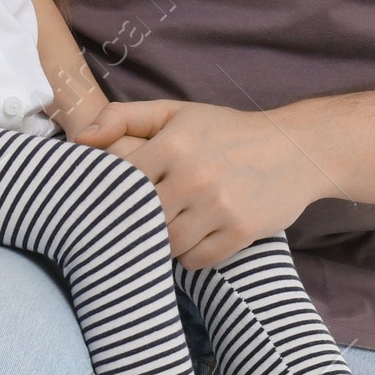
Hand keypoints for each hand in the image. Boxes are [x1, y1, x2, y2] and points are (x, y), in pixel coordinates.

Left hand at [76, 99, 326, 267]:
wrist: (296, 149)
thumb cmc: (227, 131)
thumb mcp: (176, 114)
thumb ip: (124, 119)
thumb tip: (79, 140)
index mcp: (173, 144)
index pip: (120, 183)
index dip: (113, 194)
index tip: (115, 199)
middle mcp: (194, 176)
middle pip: (141, 218)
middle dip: (137, 221)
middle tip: (138, 220)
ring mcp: (219, 207)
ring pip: (167, 244)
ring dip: (163, 241)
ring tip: (170, 226)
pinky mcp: (241, 232)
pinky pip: (196, 260)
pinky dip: (191, 255)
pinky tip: (195, 238)